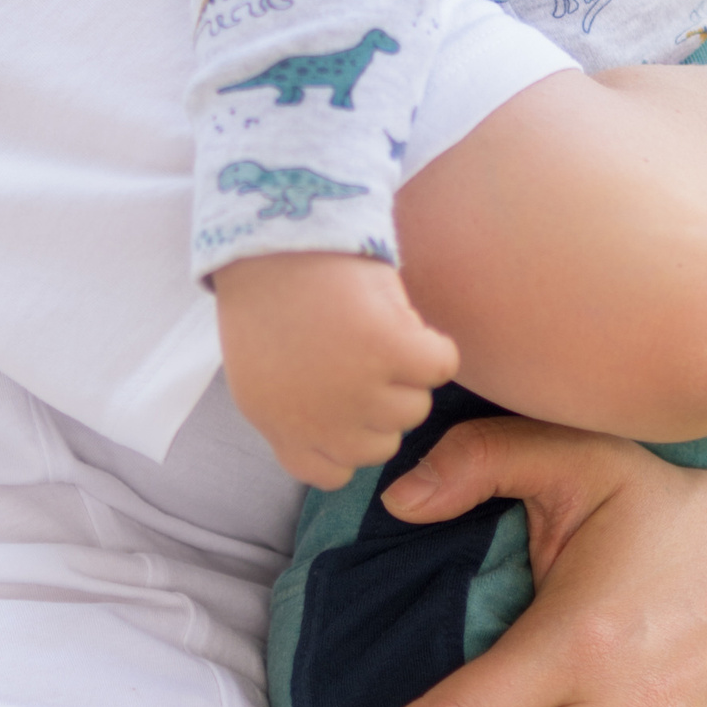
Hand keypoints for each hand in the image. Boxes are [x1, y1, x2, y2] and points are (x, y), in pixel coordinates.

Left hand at [213, 250, 457, 489]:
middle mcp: (318, 421)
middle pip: (381, 445)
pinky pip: (440, 365)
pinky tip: (402, 317)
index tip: (349, 404)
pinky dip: (432, 343)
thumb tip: (363, 428)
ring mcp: (356, 391)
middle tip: (365, 354)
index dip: (348, 438)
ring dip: (405, 372)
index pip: (331, 473)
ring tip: (375, 327)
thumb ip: (304, 411)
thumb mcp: (266, 373)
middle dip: (380, 402)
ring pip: (414, 408)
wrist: (273, 233)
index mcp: (279, 426)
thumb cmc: (272, 294)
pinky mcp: (390, 351)